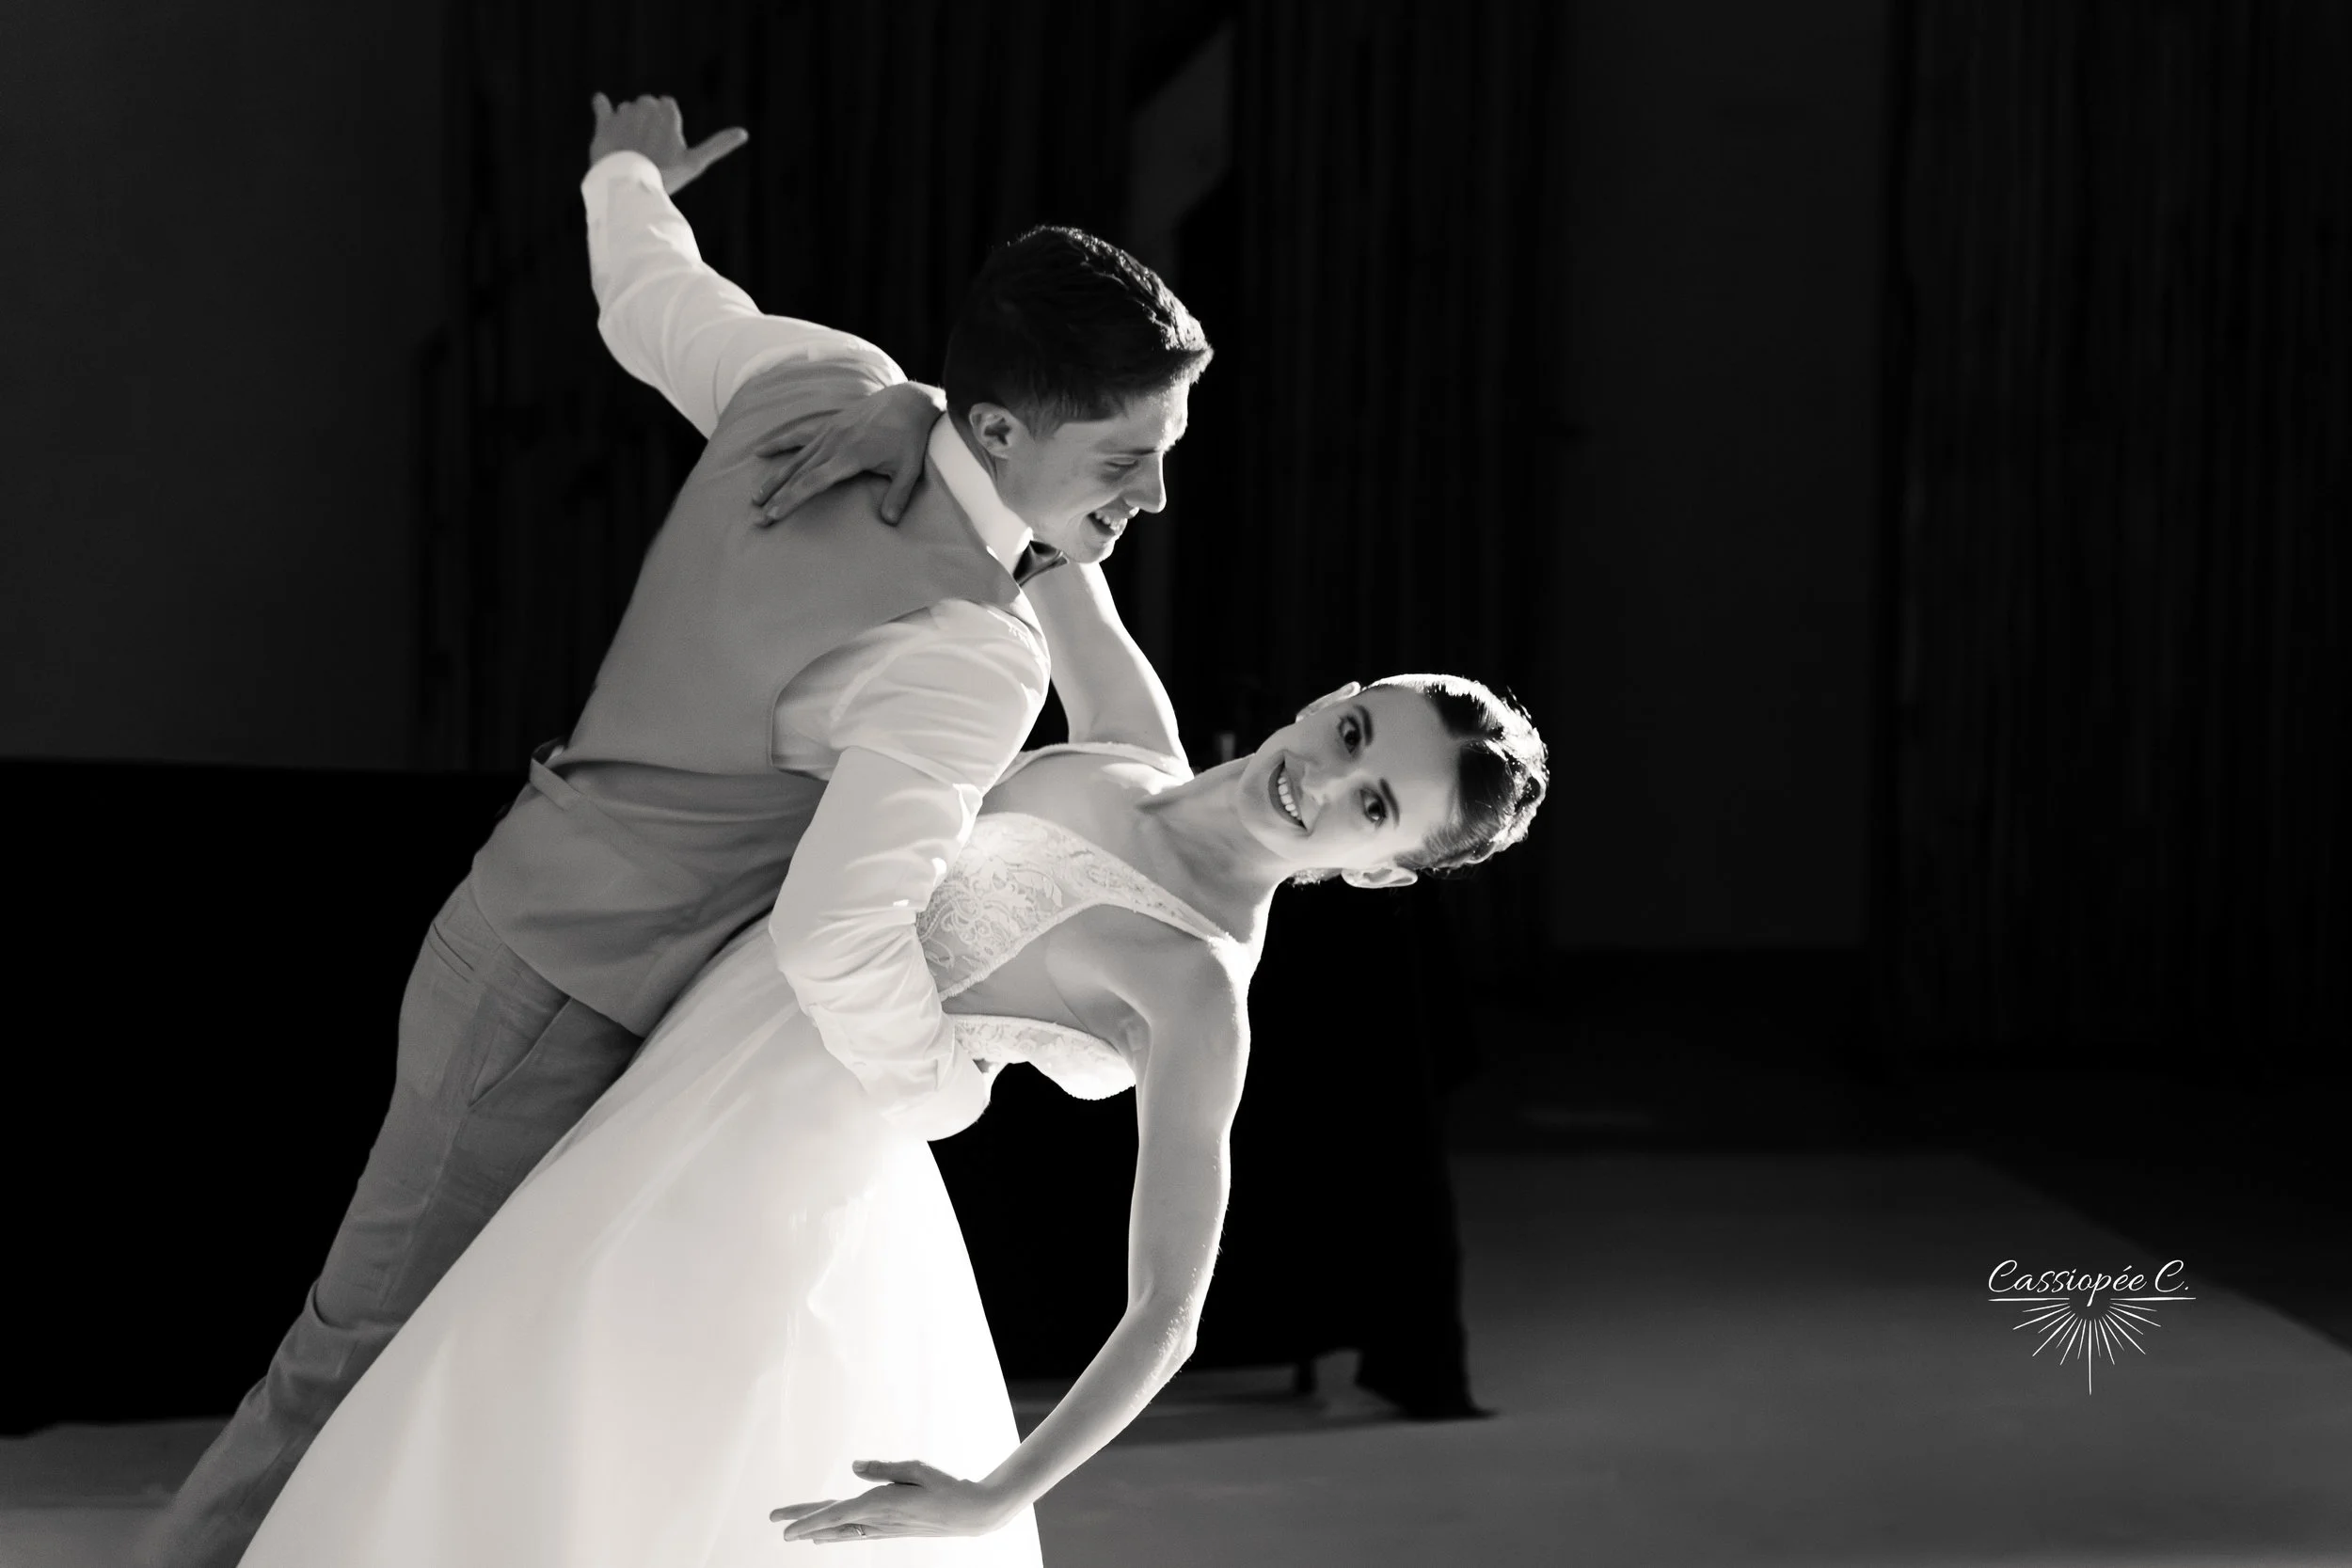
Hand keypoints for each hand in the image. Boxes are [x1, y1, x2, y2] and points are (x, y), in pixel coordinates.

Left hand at [588, 92, 747, 194]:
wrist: (630, 185)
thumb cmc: (666, 175)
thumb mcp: (695, 162)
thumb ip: (718, 145)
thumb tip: (744, 132)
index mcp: (667, 112)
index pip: (667, 105)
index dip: (667, 123)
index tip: (665, 141)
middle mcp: (645, 106)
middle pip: (647, 106)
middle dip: (648, 121)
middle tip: (648, 149)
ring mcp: (623, 114)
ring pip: (627, 111)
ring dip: (629, 124)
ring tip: (630, 150)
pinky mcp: (604, 123)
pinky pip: (601, 106)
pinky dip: (601, 105)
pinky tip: (600, 101)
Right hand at [753, 381, 947, 526]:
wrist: (908, 401)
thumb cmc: (910, 437)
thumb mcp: (909, 469)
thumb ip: (898, 496)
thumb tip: (890, 522)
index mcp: (850, 456)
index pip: (813, 482)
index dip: (792, 499)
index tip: (775, 514)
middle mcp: (834, 443)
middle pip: (798, 474)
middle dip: (777, 497)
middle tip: (759, 518)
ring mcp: (829, 432)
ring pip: (794, 458)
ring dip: (774, 478)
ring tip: (756, 497)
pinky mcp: (828, 424)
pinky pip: (798, 435)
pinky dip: (779, 443)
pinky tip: (759, 451)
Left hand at [770, 1458, 1009, 1543]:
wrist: (971, 1513)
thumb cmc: (947, 1486)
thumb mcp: (916, 1469)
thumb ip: (883, 1469)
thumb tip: (855, 1468)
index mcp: (881, 1504)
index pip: (837, 1513)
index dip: (809, 1520)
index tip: (785, 1529)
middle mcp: (878, 1520)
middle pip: (832, 1521)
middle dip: (802, 1521)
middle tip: (774, 1520)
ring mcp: (884, 1527)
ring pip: (841, 1530)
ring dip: (815, 1529)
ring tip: (792, 1532)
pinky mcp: (890, 1528)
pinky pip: (855, 1532)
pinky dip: (836, 1532)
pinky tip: (826, 1536)